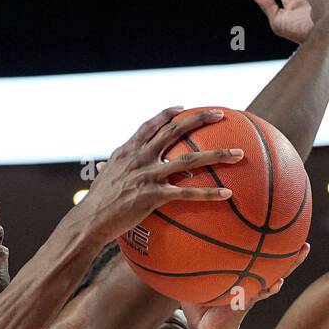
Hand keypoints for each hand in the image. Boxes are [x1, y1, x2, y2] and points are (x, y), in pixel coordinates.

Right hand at [74, 106, 240, 245]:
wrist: (89, 220)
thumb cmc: (96, 203)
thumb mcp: (102, 179)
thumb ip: (109, 169)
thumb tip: (101, 168)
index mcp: (128, 151)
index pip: (150, 125)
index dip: (167, 114)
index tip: (182, 108)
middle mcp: (141, 157)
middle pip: (175, 131)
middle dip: (200, 119)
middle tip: (220, 114)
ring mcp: (149, 175)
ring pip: (190, 159)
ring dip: (218, 155)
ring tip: (239, 154)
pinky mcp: (154, 195)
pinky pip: (188, 193)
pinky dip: (209, 193)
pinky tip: (227, 194)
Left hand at [181, 243, 310, 328]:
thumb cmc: (198, 305)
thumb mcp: (193, 280)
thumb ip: (190, 263)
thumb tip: (176, 238)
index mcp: (241, 276)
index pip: (257, 257)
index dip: (267, 243)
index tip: (278, 226)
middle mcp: (250, 282)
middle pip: (273, 264)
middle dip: (288, 251)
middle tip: (302, 236)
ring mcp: (251, 293)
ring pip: (274, 276)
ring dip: (289, 265)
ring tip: (303, 250)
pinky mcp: (244, 304)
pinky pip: (259, 294)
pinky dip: (268, 289)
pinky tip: (278, 283)